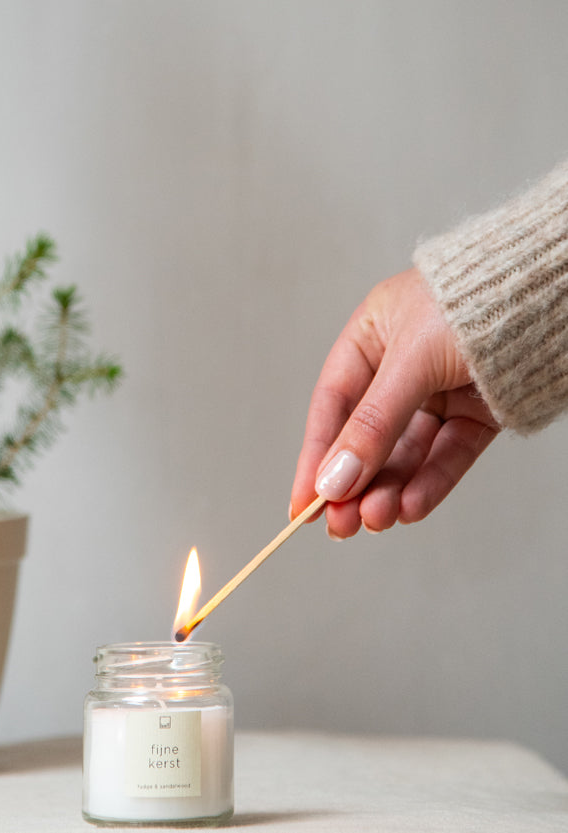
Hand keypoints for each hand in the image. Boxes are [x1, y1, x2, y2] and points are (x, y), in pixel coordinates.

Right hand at [290, 268, 498, 538]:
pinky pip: (447, 454)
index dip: (316, 458)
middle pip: (368, 438)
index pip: (333, 406)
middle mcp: (402, 366)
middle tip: (340, 525)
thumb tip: (333, 482)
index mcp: (373, 335)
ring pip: (407, 453)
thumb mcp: (412, 360)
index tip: (304, 504)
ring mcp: (441, 391)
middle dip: (354, 484)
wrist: (555, 292)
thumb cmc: (478, 300)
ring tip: (378, 519)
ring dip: (390, 490)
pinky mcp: (477, 413)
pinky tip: (411, 507)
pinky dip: (429, 482)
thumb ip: (373, 425)